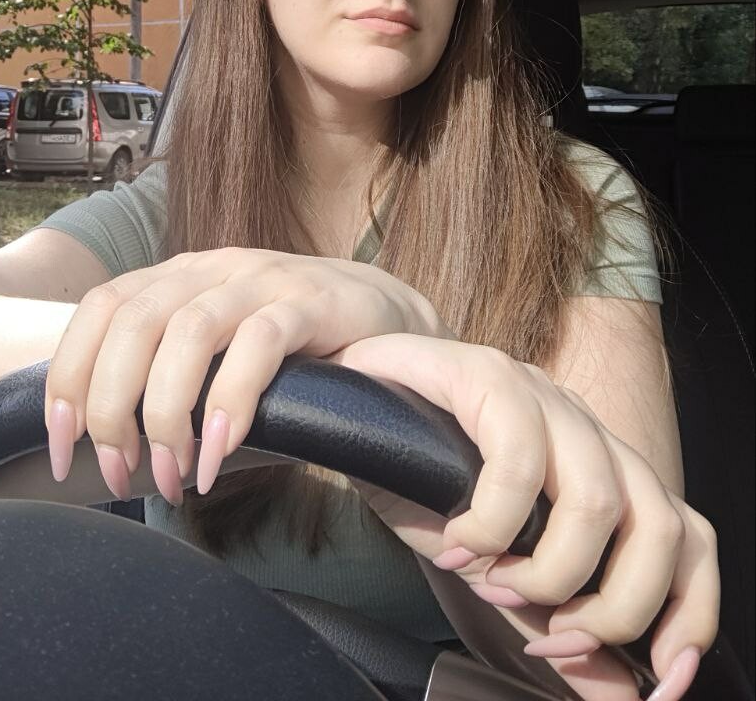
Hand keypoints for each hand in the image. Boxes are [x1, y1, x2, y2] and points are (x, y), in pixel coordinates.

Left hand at [44, 249, 444, 503]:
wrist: (388, 319)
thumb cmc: (289, 348)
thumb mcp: (215, 351)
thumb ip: (165, 375)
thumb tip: (100, 444)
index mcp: (178, 277)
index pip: (100, 310)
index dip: (68, 376)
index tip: (61, 449)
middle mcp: (212, 268)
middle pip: (133, 322)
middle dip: (113, 407)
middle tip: (120, 472)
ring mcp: (262, 279)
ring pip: (188, 331)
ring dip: (167, 414)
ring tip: (173, 475)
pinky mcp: (311, 302)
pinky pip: (258, 346)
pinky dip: (229, 405)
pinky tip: (220, 453)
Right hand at [330, 334, 718, 700]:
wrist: (354, 402)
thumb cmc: (422, 479)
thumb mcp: (496, 570)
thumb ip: (556, 623)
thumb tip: (620, 696)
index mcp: (602, 469)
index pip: (688, 538)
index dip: (690, 613)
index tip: (661, 680)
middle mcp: (586, 428)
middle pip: (661, 526)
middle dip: (614, 609)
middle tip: (550, 636)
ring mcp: (542, 396)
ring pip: (601, 500)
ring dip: (549, 572)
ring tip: (492, 585)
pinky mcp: (490, 376)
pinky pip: (519, 463)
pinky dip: (490, 524)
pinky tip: (455, 542)